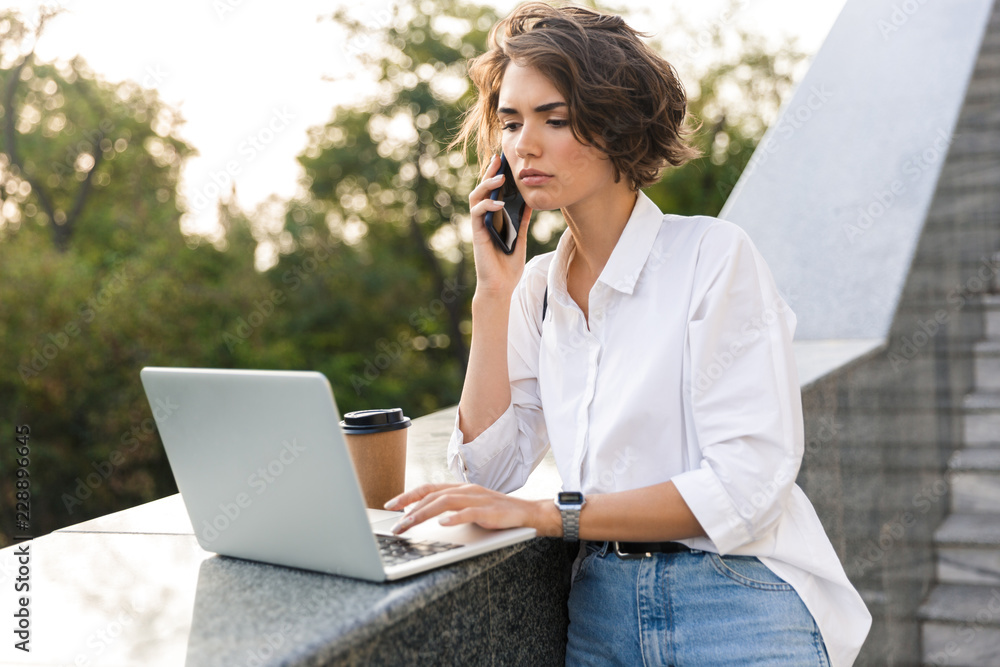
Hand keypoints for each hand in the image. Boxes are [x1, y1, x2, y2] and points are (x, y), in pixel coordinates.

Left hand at [383, 482, 557, 536]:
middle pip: (432, 496)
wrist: (525, 513)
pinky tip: (443, 524)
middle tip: (395, 525)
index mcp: (458, 489)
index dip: (407, 495)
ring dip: (425, 513)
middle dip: (410, 510)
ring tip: (410, 523)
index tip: (390, 505)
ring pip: (445, 502)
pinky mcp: (489, 511)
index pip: (428, 489)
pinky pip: (470, 513)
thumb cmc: (495, 512)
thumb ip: (448, 509)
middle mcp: (465, 490)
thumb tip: (422, 516)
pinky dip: (455, 517)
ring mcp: (477, 499)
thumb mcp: (467, 507)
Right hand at [468, 154, 532, 298]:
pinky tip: (499, 203)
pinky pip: (477, 214)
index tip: (505, 160)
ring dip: (487, 185)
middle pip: (483, 189)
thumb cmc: (508, 264)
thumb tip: (529, 201)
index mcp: (494, 217)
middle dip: (490, 172)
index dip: (497, 175)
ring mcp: (479, 224)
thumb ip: (521, 220)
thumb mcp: (520, 237)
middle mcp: (484, 218)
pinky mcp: (477, 233)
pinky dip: (488, 206)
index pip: (493, 191)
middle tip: (499, 158)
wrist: (501, 286)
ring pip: (476, 197)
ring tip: (501, 178)